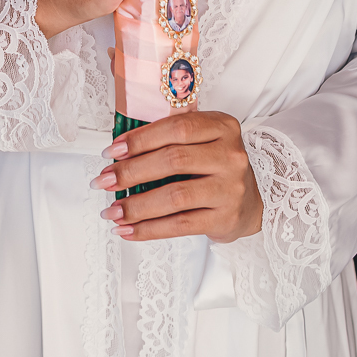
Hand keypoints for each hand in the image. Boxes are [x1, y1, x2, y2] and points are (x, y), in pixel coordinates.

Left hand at [91, 111, 262, 242]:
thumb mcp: (204, 139)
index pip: (176, 128)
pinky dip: (149, 229)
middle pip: (173, 161)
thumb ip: (170, 135)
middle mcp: (230, 155)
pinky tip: (128, 229)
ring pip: (175, 197)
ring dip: (136, 206)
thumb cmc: (216, 165)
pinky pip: (180, 225)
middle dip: (131, 172)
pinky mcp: (225, 218)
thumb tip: (120, 145)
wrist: (252, 201)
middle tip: (104, 181)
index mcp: (222, 126)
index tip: (112, 151)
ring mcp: (229, 188)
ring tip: (112, 210)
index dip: (140, 139)